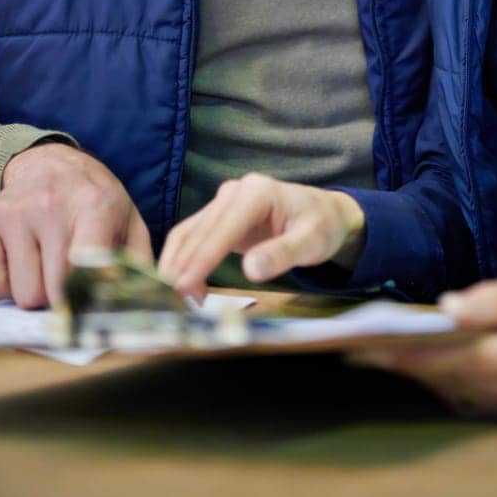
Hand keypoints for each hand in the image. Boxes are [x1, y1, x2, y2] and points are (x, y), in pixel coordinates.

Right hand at [0, 142, 151, 309]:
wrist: (50, 163)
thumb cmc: (95, 200)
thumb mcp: (128, 220)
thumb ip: (138, 263)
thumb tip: (144, 304)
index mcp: (94, 204)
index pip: (85, 268)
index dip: (89, 297)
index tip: (93, 307)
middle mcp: (51, 205)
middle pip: (53, 291)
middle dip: (65, 299)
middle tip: (72, 283)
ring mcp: (15, 211)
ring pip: (23, 294)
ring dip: (37, 293)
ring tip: (48, 266)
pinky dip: (8, 285)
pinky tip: (24, 261)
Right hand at [157, 173, 365, 298]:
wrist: (325, 213)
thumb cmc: (321, 227)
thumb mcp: (311, 242)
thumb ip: (281, 254)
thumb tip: (250, 271)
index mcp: (256, 193)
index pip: (222, 229)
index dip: (201, 259)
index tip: (182, 287)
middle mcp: (235, 192)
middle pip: (200, 231)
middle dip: (183, 267)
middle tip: (171, 304)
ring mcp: (225, 201)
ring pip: (190, 232)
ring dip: (177, 264)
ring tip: (175, 300)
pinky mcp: (220, 215)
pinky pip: (194, 236)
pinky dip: (184, 260)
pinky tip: (186, 286)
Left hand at [350, 257, 496, 418]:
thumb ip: (495, 299)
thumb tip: (447, 310)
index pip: (454, 358)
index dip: (406, 351)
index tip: (364, 343)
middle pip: (453, 380)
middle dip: (405, 362)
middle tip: (358, 346)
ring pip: (464, 391)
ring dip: (424, 372)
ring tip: (382, 350)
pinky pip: (482, 395)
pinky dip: (453, 378)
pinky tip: (429, 360)